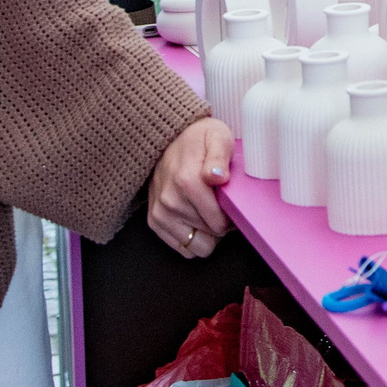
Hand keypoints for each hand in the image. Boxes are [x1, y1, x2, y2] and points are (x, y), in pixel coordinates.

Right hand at [147, 117, 232, 257]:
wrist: (169, 137)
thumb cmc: (198, 138)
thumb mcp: (217, 137)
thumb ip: (219, 157)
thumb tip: (218, 176)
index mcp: (188, 182)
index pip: (219, 224)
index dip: (232, 218)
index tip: (232, 205)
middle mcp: (170, 201)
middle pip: (211, 236)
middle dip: (220, 224)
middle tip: (220, 204)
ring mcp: (161, 213)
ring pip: (197, 247)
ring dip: (206, 233)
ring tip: (208, 211)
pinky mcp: (154, 221)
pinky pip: (181, 248)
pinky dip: (191, 237)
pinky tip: (195, 217)